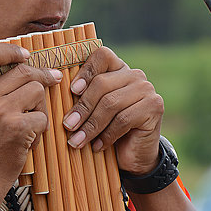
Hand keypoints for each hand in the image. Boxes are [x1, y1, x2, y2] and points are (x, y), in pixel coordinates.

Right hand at [0, 42, 62, 195]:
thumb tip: (21, 65)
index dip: (12, 50)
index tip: (25, 55)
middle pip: (23, 71)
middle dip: (41, 76)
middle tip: (52, 80)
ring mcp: (0, 111)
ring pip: (37, 90)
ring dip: (40, 106)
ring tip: (30, 122)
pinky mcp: (17, 128)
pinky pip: (42, 117)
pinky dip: (40, 128)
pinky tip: (29, 140)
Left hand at [61, 46, 162, 174]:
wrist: (134, 154)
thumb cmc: (106, 128)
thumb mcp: (92, 109)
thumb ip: (81, 95)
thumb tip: (55, 86)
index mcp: (118, 68)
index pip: (101, 55)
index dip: (85, 71)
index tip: (72, 91)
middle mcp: (135, 75)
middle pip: (102, 83)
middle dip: (82, 107)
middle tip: (68, 126)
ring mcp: (147, 89)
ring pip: (111, 103)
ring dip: (90, 125)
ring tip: (77, 141)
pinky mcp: (154, 107)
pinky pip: (123, 119)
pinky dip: (106, 135)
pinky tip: (97, 146)